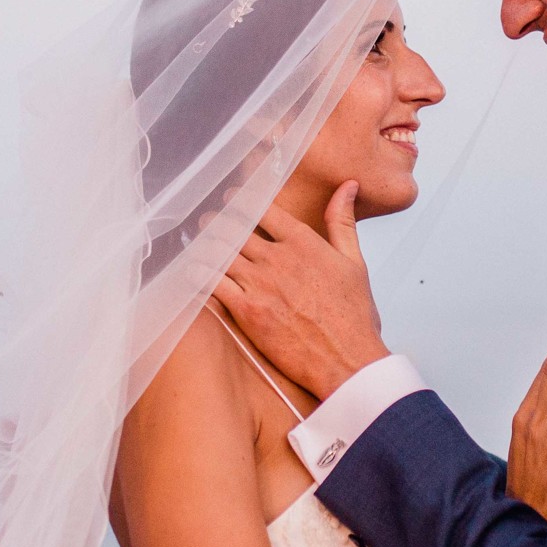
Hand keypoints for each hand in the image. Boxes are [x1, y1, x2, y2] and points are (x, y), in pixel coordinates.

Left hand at [213, 183, 390, 400]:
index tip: (231, 198)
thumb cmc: (354, 316)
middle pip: (236, 227)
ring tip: (198, 239)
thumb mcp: (354, 261)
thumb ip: (343, 221)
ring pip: (220, 251)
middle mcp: (279, 258)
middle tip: (207, 219)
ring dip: (205, 241)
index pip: (263, 209)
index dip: (241, 200)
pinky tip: (192, 268)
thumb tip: (347, 186)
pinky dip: (199, 272)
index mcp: (304, 242)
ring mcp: (261, 284)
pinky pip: (212, 283)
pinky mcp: (247, 311)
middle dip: (218, 220)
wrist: (347, 360)